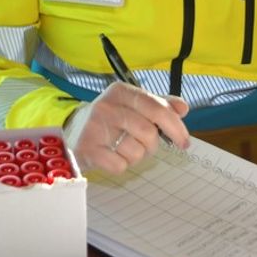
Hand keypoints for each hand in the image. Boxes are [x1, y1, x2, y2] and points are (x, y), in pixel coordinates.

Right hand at [63, 82, 189, 175]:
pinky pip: (120, 165)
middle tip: (146, 147)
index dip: (176, 127)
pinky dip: (120, 165)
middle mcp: (107, 105)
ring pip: (136, 152)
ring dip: (135, 156)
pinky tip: (110, 156)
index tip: (184, 142)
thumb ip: (159, 104)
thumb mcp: (132, 106)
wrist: (72, 133)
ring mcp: (95, 127)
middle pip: (149, 133)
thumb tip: (183, 108)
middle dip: (152, 146)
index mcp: (121, 91)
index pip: (158, 108)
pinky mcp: (88, 149)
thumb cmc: (109, 121)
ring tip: (122, 148)